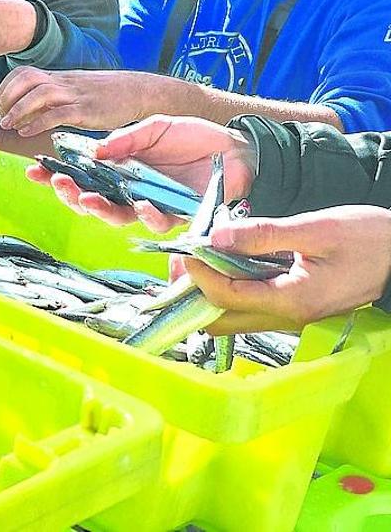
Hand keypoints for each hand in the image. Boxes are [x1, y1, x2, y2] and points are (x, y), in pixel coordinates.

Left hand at [0, 66, 180, 136]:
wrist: (138, 91)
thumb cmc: (105, 95)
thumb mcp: (75, 90)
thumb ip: (54, 97)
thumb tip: (30, 110)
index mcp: (59, 77)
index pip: (24, 73)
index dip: (6, 87)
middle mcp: (64, 82)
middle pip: (27, 79)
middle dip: (7, 96)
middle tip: (0, 115)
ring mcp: (75, 95)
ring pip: (39, 94)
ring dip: (18, 109)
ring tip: (8, 125)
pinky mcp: (86, 110)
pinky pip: (57, 113)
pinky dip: (37, 122)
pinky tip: (26, 132)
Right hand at [25, 115, 255, 233]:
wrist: (236, 148)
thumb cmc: (194, 137)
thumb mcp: (155, 127)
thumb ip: (126, 139)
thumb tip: (94, 150)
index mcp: (118, 168)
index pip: (80, 175)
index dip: (56, 175)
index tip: (34, 171)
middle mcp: (128, 190)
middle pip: (90, 201)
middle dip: (70, 196)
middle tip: (60, 185)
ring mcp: (149, 204)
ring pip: (116, 216)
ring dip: (99, 210)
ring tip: (88, 200)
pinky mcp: (175, 215)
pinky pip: (155, 221)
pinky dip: (146, 214)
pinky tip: (141, 204)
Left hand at [172, 205, 390, 332]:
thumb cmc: (368, 238)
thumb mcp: (316, 228)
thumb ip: (264, 235)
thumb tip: (217, 237)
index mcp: (293, 301)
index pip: (227, 296)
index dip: (199, 274)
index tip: (184, 250)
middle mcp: (289, 318)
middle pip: (223, 320)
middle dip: (194, 293)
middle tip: (179, 262)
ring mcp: (292, 318)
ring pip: (234, 319)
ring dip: (208, 294)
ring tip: (195, 262)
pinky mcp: (296, 310)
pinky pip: (251, 310)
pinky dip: (229, 292)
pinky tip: (222, 268)